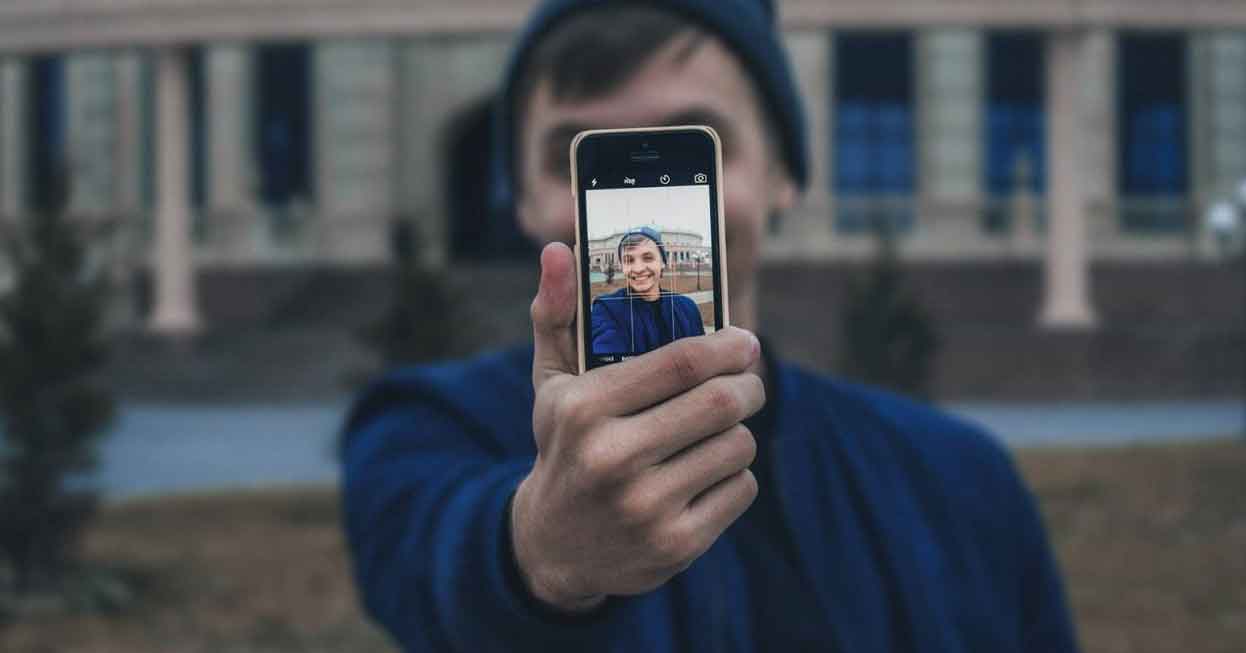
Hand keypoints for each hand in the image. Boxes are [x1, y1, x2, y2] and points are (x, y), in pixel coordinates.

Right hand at [511, 243, 762, 612]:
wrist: (555, 546)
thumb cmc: (564, 445)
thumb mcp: (551, 383)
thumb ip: (556, 313)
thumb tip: (558, 249)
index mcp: (584, 408)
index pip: (682, 362)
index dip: (729, 345)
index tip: (745, 341)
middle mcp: (613, 458)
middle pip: (721, 403)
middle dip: (748, 385)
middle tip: (748, 380)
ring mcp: (647, 507)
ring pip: (738, 446)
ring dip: (738, 431)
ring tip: (718, 429)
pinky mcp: (677, 544)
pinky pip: (741, 489)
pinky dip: (735, 474)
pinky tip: (707, 472)